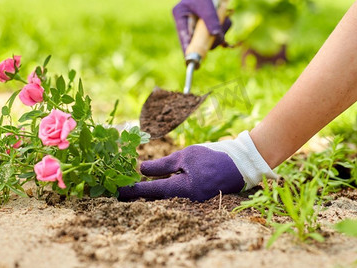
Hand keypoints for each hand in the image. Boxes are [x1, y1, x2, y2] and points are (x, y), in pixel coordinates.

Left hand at [119, 131, 276, 201]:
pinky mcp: (198, 198)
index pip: (151, 191)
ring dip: (150, 192)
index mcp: (183, 188)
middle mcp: (187, 199)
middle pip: (157, 198)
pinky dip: (164, 190)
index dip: (132, 191)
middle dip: (138, 194)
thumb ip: (162, 164)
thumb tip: (141, 169)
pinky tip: (155, 186)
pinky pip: (177, 195)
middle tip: (119, 191)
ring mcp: (193, 201)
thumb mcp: (185, 155)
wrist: (241, 163)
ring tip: (132, 188)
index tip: (116, 192)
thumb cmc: (213, 156)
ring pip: (166, 197)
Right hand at [172, 0, 233, 53]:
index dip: (187, 49)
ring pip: (209, 38)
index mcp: (180, 16)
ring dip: (219, 32)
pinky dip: (224, 27)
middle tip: (218, 38)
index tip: (191, 60)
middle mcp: (188, 23)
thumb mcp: (206, 5)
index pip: (183, 36)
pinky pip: (217, 33)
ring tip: (223, 16)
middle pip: (196, 41)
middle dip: (209, 40)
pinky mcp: (208, 27)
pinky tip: (225, 17)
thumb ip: (211, 20)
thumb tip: (217, 36)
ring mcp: (198, 27)